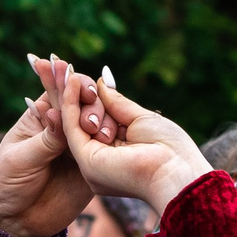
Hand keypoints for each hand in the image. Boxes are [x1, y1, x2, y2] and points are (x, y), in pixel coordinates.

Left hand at [0, 56, 96, 236]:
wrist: (17, 221)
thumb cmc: (7, 184)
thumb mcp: (20, 160)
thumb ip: (43, 140)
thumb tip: (58, 113)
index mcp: (40, 117)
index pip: (57, 91)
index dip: (66, 80)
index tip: (72, 76)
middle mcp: (63, 127)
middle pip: (84, 102)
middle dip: (90, 102)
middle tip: (87, 118)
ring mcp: (79, 145)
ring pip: (100, 122)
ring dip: (103, 120)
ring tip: (98, 132)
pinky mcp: (92, 165)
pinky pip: (107, 149)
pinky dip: (113, 141)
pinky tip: (114, 138)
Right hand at [42, 59, 209, 214]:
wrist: (176, 170)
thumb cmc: (169, 148)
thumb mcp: (140, 118)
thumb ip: (117, 103)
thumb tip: (100, 82)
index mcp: (116, 156)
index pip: (97, 122)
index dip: (87, 99)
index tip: (79, 76)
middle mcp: (100, 163)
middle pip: (83, 122)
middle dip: (73, 94)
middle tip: (60, 66)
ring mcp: (91, 164)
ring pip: (75, 123)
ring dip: (68, 93)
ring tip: (60, 66)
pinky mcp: (86, 161)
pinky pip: (72, 127)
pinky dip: (70, 102)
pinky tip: (71, 79)